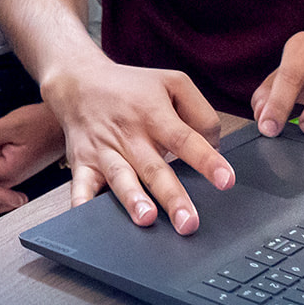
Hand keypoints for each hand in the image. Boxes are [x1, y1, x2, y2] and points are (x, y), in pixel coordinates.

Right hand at [43, 61, 229, 233]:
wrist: (78, 82)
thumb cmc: (131, 88)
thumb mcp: (173, 83)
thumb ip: (200, 114)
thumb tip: (214, 148)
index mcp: (154, 114)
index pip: (184, 139)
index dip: (206, 159)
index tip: (225, 180)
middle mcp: (129, 134)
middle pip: (154, 168)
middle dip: (172, 197)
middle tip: (188, 222)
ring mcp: (104, 150)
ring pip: (120, 177)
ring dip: (132, 199)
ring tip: (146, 218)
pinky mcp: (82, 163)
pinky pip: (80, 185)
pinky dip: (81, 201)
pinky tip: (85, 214)